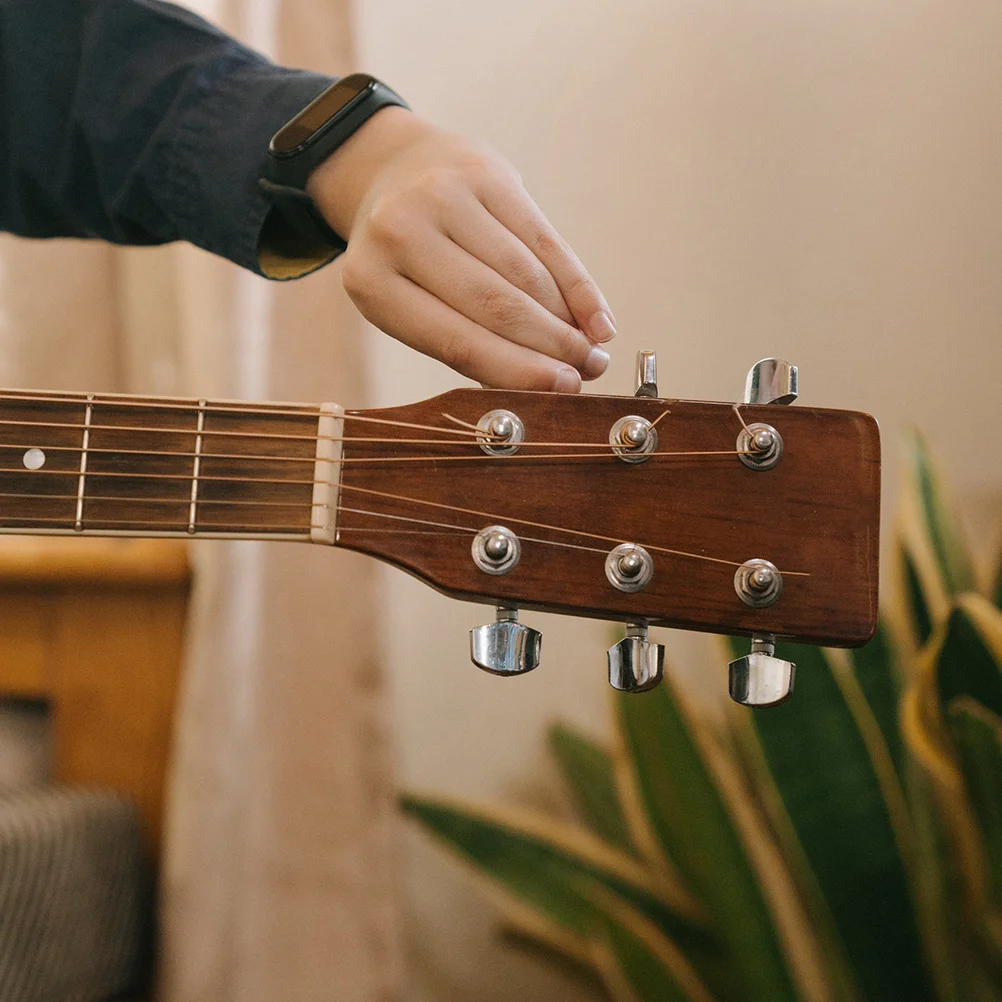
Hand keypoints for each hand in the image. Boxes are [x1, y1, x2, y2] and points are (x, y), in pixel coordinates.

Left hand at [305, 107, 615, 391]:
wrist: (393, 170)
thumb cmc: (405, 260)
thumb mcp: (409, 304)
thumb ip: (463, 344)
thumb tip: (542, 385)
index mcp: (371, 281)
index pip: (457, 341)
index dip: (517, 370)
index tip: (564, 390)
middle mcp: (400, 232)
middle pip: (497, 306)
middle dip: (552, 346)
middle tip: (590, 372)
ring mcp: (444, 195)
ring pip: (526, 274)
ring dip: (568, 320)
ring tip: (593, 350)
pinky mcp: (486, 172)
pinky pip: (544, 239)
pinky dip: (576, 283)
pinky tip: (597, 316)